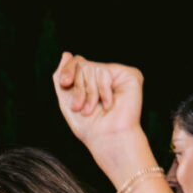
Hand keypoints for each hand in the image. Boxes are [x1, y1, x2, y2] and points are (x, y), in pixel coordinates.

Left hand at [51, 53, 154, 182]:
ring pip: (92, 67)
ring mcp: (118, 74)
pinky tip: (110, 104)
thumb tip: (66, 53)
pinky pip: (105, 71)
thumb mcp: (67, 100)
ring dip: (89, 92)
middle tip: (82, 107)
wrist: (105, 138)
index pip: (76, 62)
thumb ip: (63, 76)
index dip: (67, 70)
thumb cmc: (89, 126)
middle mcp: (105, 75)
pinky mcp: (130, 75)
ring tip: (93, 109)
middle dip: (78, 87)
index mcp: (92, 80)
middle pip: (82, 64)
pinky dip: (102, 90)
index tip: (64, 83)